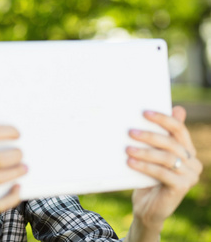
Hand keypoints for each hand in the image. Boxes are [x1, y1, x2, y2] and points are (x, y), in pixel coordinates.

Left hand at [126, 106, 202, 232]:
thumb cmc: (147, 178)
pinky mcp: (182, 187)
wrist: (147, 208)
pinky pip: (163, 173)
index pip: (179, 129)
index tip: (145, 112)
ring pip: (167, 158)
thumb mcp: (150, 156)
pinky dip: (145, 167)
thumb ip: (154, 138)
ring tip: (128, 149)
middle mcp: (193, 161)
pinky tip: (131, 163)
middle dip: (149, 136)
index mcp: (187, 149)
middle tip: (130, 132)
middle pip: (172, 142)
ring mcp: (190, 175)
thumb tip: (150, 113)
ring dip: (145, 152)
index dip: (163, 118)